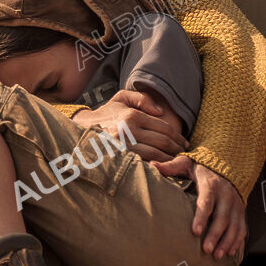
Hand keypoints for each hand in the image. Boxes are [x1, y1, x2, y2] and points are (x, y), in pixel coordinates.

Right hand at [73, 89, 187, 161]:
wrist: (81, 129)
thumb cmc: (106, 114)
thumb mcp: (121, 98)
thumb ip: (142, 98)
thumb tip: (161, 111)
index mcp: (132, 116)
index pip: (164, 128)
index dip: (178, 137)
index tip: (184, 143)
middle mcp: (128, 130)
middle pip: (163, 142)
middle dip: (177, 149)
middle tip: (183, 154)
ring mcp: (123, 146)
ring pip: (156, 155)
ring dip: (169, 159)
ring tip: (175, 161)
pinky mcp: (119, 158)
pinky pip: (143, 164)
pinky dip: (156, 166)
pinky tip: (162, 168)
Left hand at [151, 156, 246, 260]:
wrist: (228, 165)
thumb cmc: (202, 167)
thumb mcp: (187, 162)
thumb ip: (171, 166)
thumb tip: (152, 165)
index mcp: (211, 184)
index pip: (206, 202)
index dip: (201, 217)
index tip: (195, 231)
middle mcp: (226, 195)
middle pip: (222, 218)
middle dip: (215, 235)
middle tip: (206, 251)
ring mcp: (236, 205)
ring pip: (234, 226)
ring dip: (226, 242)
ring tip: (216, 256)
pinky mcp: (241, 212)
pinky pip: (242, 228)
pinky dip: (237, 242)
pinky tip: (229, 254)